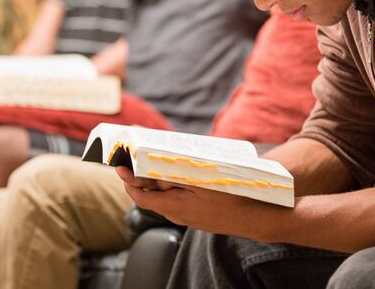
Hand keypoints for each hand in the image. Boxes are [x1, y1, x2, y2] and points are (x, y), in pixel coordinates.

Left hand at [116, 166, 274, 239]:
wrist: (255, 217)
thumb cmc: (230, 196)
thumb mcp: (201, 180)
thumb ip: (174, 176)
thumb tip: (152, 170)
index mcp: (174, 206)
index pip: (140, 197)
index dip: (127, 182)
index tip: (120, 166)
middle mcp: (177, 214)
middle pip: (151, 195)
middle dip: (143, 177)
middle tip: (138, 157)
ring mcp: (187, 217)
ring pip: (165, 197)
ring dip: (160, 181)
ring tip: (160, 161)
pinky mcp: (196, 216)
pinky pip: (178, 200)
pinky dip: (174, 187)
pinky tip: (182, 174)